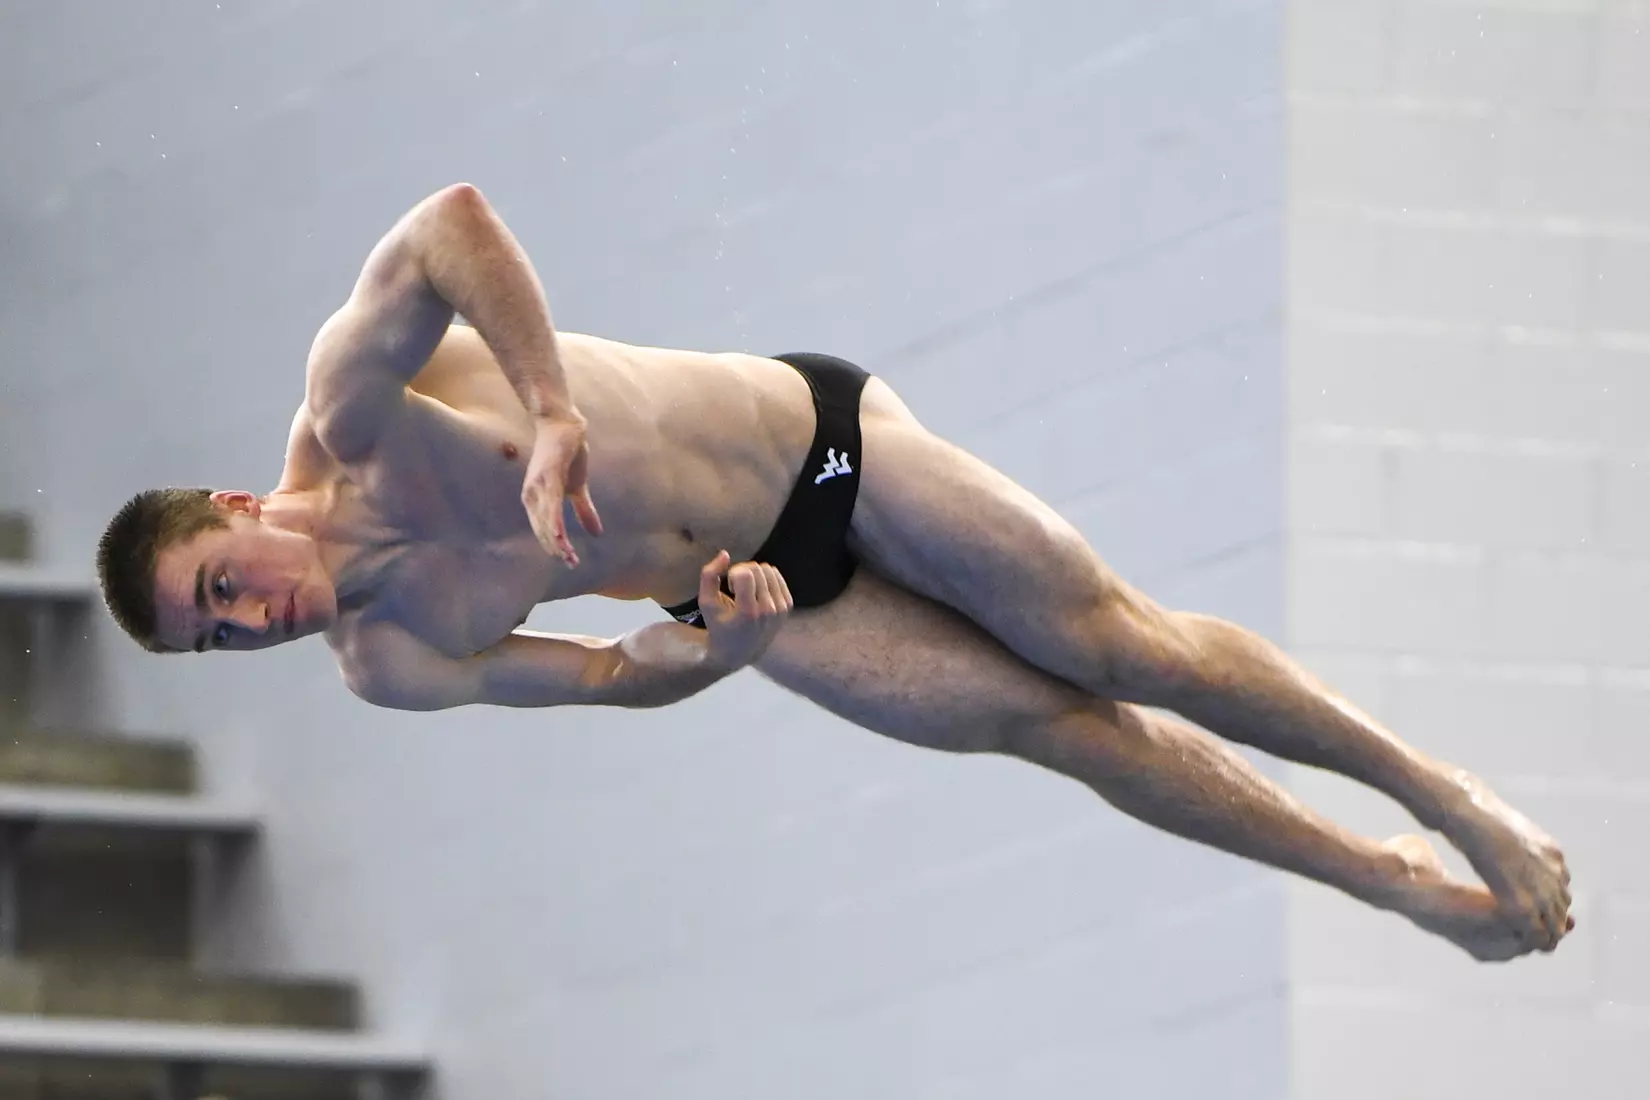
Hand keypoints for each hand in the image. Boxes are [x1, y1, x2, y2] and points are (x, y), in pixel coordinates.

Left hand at [522, 415, 603, 566]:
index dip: (555, 547)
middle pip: (543, 530)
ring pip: (546, 520)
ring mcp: (538, 485)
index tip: (570, 562)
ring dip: (556, 540)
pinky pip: (551, 503)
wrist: (565, 425)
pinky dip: (554, 521)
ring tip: (568, 556)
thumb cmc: (567, 455)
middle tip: (572, 564)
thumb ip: (584, 510)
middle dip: (556, 549)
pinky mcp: (549, 474)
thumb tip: (597, 534)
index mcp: (536, 500)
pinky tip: (560, 536)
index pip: (543, 531)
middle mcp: (532, 495)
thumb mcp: (578, 487)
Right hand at [698, 551, 793, 669]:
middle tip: (736, 589)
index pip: (746, 574)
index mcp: (748, 612)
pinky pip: (777, 576)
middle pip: (757, 569)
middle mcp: (769, 610)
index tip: (729, 587)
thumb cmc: (719, 625)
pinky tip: (756, 593)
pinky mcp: (787, 606)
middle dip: (743, 572)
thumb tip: (725, 554)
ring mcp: (780, 609)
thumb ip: (709, 575)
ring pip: (769, 569)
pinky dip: (765, 579)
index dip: (734, 573)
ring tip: (746, 591)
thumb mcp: (706, 603)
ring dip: (754, 575)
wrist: (740, 652)